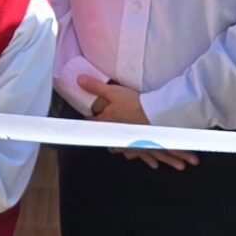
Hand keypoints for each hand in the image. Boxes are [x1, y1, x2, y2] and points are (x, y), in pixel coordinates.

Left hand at [79, 75, 196, 169]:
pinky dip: (132, 154)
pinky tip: (132, 154)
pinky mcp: (139, 146)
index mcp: (105, 123)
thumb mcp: (112, 92)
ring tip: (114, 145)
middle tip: (102, 130)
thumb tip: (79, 80)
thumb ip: (95, 87)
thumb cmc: (134, 104)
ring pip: (117, 150)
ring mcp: (126, 143)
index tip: (88, 116)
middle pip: (104, 139)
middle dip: (103, 135)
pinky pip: (132, 154)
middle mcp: (114, 136)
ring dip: (115, 146)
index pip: (90, 122)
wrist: (156, 114)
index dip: (88, 118)